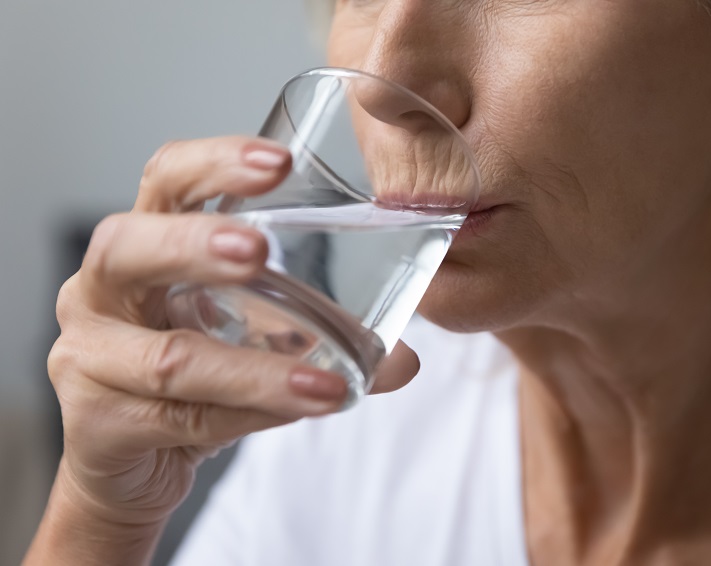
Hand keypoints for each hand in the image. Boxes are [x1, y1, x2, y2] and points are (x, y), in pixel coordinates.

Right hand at [27, 136, 418, 563]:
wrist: (135, 463)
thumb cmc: (194, 379)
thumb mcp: (253, 341)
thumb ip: (321, 337)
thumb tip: (404, 356)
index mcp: (146, 248)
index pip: (166, 181)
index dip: (214, 163)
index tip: (279, 163)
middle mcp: (101, 292)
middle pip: (126, 245)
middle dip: (195, 244)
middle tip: (259, 251)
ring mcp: (89, 359)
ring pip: (169, 358)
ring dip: (257, 370)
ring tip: (326, 384)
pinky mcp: (96, 425)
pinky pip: (181, 419)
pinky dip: (248, 417)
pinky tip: (294, 413)